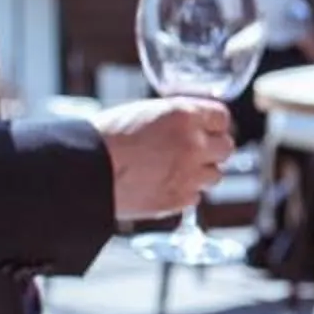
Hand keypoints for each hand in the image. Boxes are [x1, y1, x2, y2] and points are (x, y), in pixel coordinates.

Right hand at [95, 96, 233, 221]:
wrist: (87, 171)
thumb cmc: (105, 138)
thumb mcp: (143, 113)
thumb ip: (174, 118)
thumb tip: (190, 125)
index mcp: (184, 115)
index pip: (222, 117)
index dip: (215, 124)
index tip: (209, 129)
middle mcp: (193, 144)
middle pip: (226, 148)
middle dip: (213, 149)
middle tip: (196, 152)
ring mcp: (189, 174)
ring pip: (215, 175)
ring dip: (201, 172)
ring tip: (176, 170)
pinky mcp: (180, 200)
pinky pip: (196, 197)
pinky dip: (185, 193)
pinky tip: (165, 185)